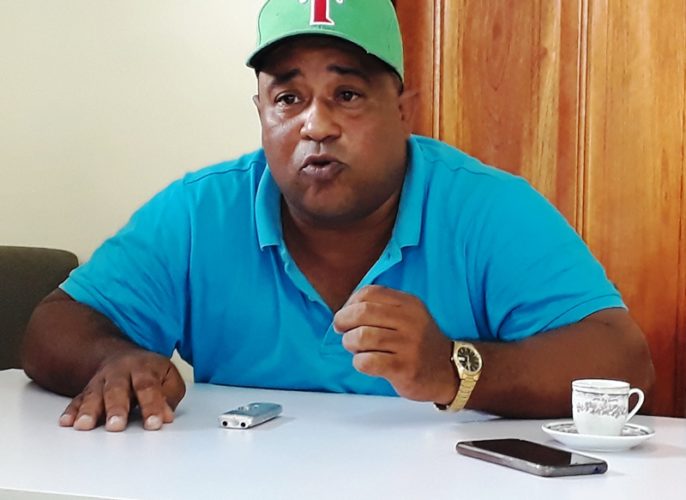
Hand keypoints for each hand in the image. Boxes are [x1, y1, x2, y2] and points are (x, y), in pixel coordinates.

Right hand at [58, 350, 185, 431]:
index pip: (148, 387)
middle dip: (116, 408)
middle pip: (117, 389)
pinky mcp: (87, 390)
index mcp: (144, 368)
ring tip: (84, 426)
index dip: (152, 405)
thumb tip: (166, 415)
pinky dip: (71, 411)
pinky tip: (67, 422)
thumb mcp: (168, 377)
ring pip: (94, 394)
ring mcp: (101, 381)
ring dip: (89, 410)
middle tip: (116, 426)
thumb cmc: (150, 372)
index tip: (154, 424)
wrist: (122, 357)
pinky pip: (77, 399)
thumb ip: (170, 395)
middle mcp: (120, 373)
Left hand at [333, 285, 456, 403]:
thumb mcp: (408, 316)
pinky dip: (359, 362)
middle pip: (362, 312)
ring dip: (350, 343)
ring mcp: (408, 345)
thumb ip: (381, 309)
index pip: (370, 292)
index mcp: (409, 304)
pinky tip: (366, 362)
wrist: (448, 371)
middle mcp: (410, 321)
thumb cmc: (418, 343)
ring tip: (355, 348)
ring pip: (362, 336)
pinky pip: (367, 361)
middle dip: (344, 321)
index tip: (346, 315)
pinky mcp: (404, 368)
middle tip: (342, 331)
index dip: (350, 303)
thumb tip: (344, 312)